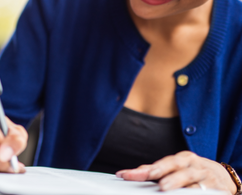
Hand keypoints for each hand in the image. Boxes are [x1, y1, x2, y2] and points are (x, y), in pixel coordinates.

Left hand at [116, 151, 236, 193]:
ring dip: (176, 181)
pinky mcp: (216, 189)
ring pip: (190, 178)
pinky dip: (196, 192)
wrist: (224, 177)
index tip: (125, 175)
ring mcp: (204, 176)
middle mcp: (192, 165)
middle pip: (174, 165)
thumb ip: (157, 171)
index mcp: (181, 159)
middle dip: (160, 170)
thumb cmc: (194, 172)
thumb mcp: (177, 169)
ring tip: (164, 187)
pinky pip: (204, 191)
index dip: (143, 170)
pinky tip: (187, 194)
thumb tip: (133, 173)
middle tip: (147, 175)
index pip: (160, 162)